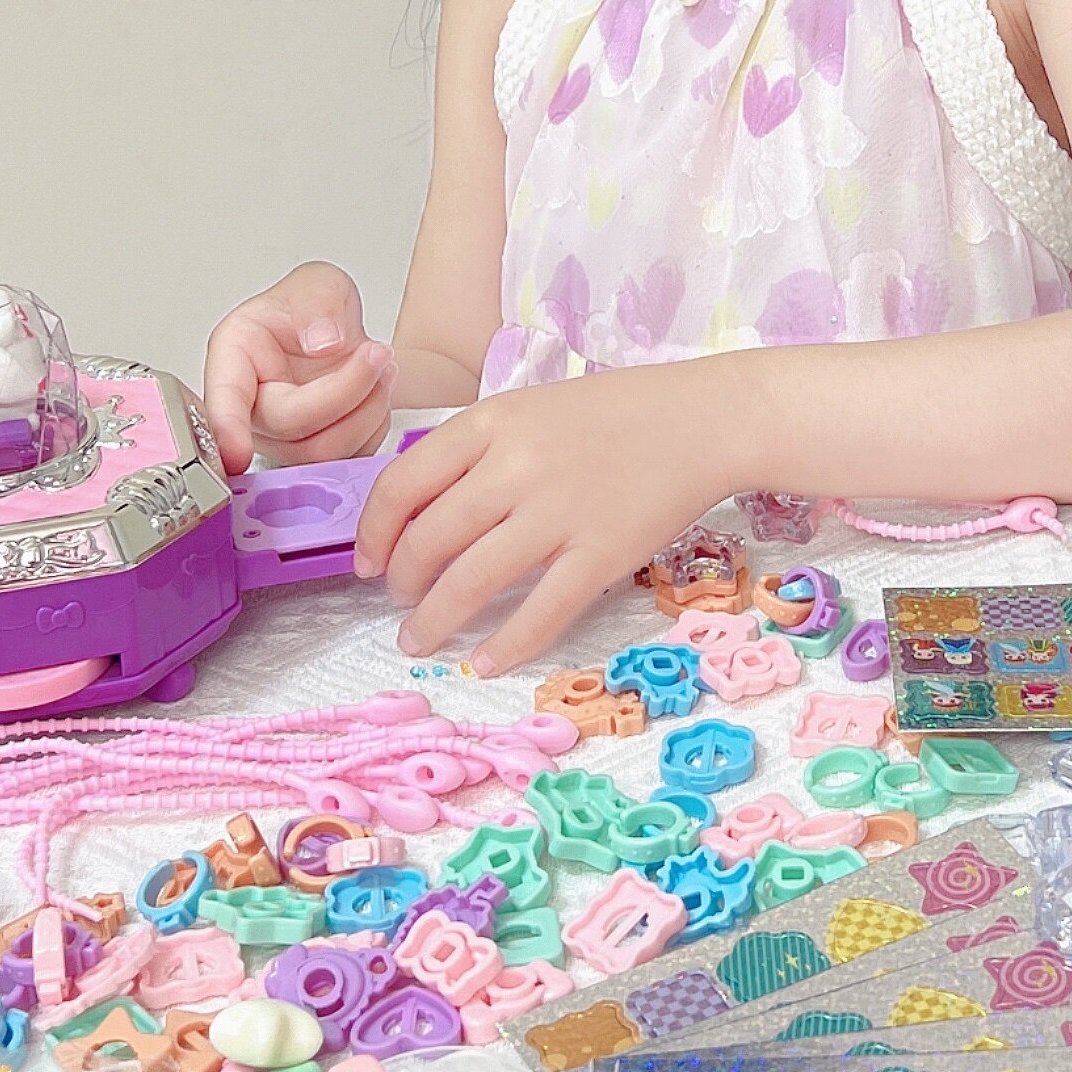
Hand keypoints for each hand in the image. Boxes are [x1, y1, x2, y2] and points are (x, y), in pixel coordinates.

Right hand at [200, 261, 394, 475]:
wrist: (338, 327)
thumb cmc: (311, 307)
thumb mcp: (319, 283)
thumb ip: (318, 304)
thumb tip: (323, 343)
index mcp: (234, 357)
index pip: (225, 401)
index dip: (229, 430)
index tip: (236, 453)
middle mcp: (249, 404)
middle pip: (290, 426)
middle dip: (346, 390)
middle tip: (377, 353)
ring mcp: (280, 436)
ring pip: (322, 451)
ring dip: (367, 410)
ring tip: (381, 366)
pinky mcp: (312, 451)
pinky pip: (348, 457)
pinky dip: (373, 425)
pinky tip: (374, 391)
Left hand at [356, 361, 739, 668]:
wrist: (703, 419)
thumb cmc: (618, 413)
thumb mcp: (531, 410)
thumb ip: (477, 452)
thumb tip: (420, 514)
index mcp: (492, 423)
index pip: (401, 484)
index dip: (374, 532)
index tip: (368, 562)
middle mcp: (516, 467)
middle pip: (429, 540)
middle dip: (403, 583)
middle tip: (403, 601)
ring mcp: (560, 513)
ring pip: (471, 582)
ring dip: (435, 621)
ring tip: (421, 641)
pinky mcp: (602, 554)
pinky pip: (540, 613)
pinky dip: (504, 645)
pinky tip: (484, 661)